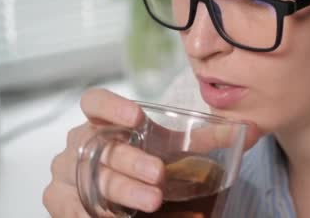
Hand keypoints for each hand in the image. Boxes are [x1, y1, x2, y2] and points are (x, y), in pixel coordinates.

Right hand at [43, 88, 261, 216]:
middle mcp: (80, 142)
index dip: (111, 107)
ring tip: (150, 201)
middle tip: (158, 174)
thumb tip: (250, 130)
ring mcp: (66, 172)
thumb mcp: (173, 150)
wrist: (121, 195)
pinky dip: (96, 214)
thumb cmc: (145, 163)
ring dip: (120, 191)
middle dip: (130, 161)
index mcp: (103, 122)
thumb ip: (205, 139)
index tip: (137, 118)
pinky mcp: (59, 200)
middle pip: (99, 146)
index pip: (93, 102)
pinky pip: (71, 208)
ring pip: (88, 178)